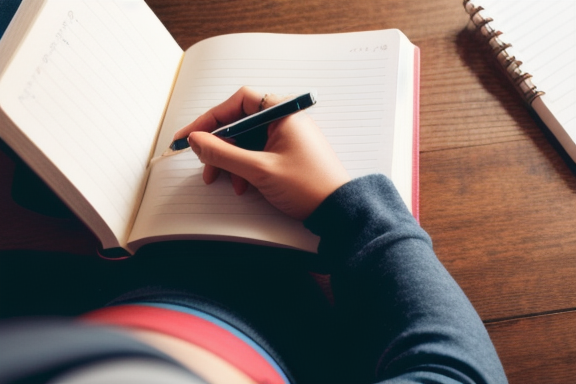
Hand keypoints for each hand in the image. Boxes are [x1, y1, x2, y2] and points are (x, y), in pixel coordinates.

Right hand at [173, 87, 350, 219]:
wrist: (338, 210)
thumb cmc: (308, 186)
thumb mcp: (259, 170)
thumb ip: (224, 154)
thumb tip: (196, 140)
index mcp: (283, 112)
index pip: (238, 102)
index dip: (210, 118)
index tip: (190, 135)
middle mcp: (285, 120)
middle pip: (240, 123)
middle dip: (220, 146)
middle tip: (205, 164)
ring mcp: (287, 137)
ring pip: (247, 141)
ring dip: (231, 161)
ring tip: (224, 182)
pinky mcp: (288, 153)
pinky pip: (258, 153)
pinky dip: (245, 167)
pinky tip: (243, 185)